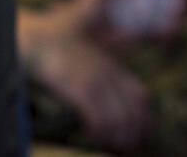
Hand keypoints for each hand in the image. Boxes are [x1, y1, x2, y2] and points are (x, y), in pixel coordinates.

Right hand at [19, 8, 149, 152]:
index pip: (141, 96)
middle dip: (135, 134)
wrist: (41, 41)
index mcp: (113, 68)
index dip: (146, 119)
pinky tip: (97, 140)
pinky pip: (98, 117)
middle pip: (133, 110)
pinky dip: (101, 133)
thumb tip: (114, 82)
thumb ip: (106, 67)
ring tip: (115, 149)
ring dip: (118, 138)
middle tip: (130, 148)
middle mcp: (109, 74)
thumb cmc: (63, 50)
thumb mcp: (92, 55)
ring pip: (118, 117)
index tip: (143, 135)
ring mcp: (95, 81)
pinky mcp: (79, 88)